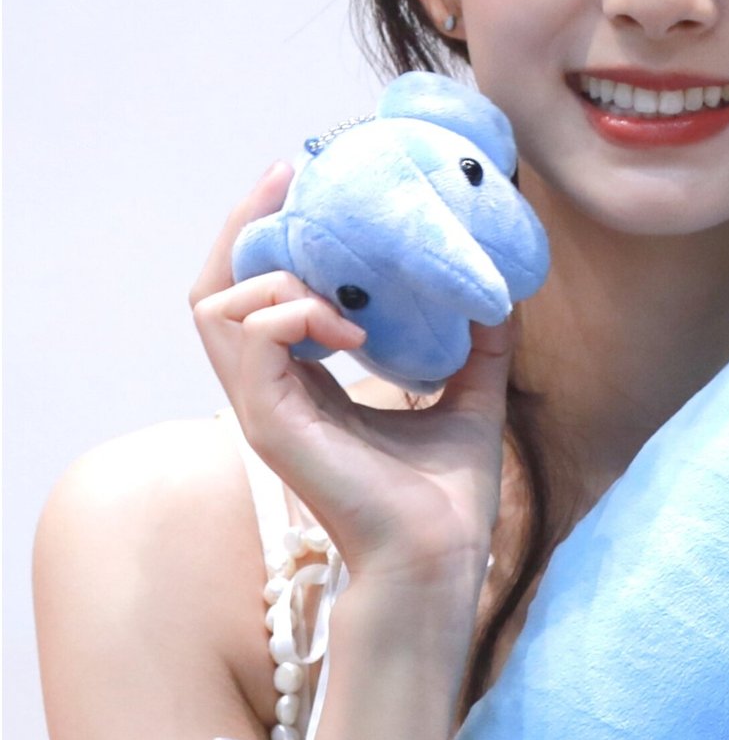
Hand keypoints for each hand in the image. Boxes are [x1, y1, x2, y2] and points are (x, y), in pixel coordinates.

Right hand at [190, 162, 513, 603]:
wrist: (441, 562)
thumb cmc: (446, 500)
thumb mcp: (470, 399)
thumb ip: (478, 346)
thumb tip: (501, 292)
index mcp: (306, 384)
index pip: (257, 296)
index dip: (272, 237)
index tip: (308, 185)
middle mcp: (273, 390)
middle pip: (216, 289)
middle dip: (245, 225)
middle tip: (288, 177)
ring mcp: (264, 407)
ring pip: (215, 306)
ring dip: (276, 276)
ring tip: (337, 288)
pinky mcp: (269, 425)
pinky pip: (249, 341)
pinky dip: (292, 314)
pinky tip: (346, 326)